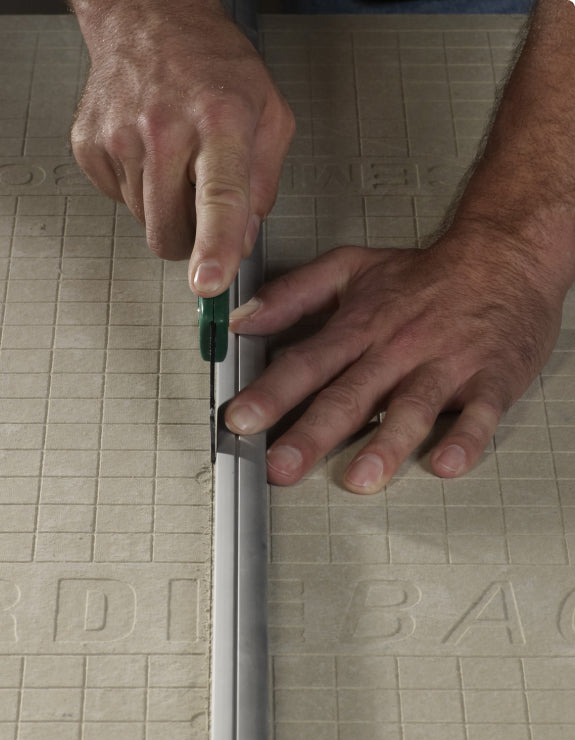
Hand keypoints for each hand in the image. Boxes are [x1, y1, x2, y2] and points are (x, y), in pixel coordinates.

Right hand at [70, 1, 294, 295]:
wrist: (150, 19)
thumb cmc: (214, 65)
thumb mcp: (269, 116)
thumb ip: (264, 186)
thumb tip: (243, 241)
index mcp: (219, 121)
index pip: (219, 197)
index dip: (214, 246)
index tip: (206, 282)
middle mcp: (164, 129)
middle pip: (169, 233)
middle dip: (188, 238)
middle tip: (199, 199)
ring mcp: (119, 139)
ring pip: (143, 224)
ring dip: (163, 209)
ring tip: (174, 161)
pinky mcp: (90, 147)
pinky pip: (117, 201)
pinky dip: (137, 191)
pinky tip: (147, 154)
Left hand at [225, 231, 564, 492]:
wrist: (503, 258)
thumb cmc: (421, 274)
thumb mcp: (349, 268)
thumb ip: (292, 293)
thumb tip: (242, 318)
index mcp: (360, 327)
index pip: (307, 362)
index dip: (271, 393)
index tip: (239, 421)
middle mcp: (397, 350)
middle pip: (349, 395)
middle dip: (312, 434)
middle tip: (281, 466)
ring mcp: (444, 367)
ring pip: (411, 409)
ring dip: (385, 445)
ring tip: (360, 478)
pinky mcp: (489, 381)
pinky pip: (479, 414)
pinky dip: (465, 439)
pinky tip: (448, 464)